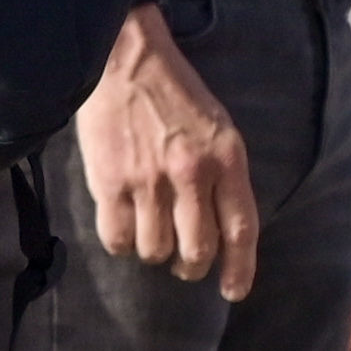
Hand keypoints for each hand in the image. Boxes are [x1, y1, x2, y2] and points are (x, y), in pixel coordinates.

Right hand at [72, 3, 262, 299]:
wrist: (125, 58)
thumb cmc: (175, 93)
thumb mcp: (219, 128)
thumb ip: (224, 175)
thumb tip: (221, 228)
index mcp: (226, 159)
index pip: (240, 230)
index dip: (240, 270)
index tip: (233, 291)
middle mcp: (190, 174)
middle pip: (197, 251)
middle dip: (191, 267)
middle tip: (184, 263)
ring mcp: (148, 180)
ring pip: (155, 250)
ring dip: (154, 252)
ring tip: (150, 236)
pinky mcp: (110, 181)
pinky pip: (116, 238)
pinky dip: (121, 243)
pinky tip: (123, 228)